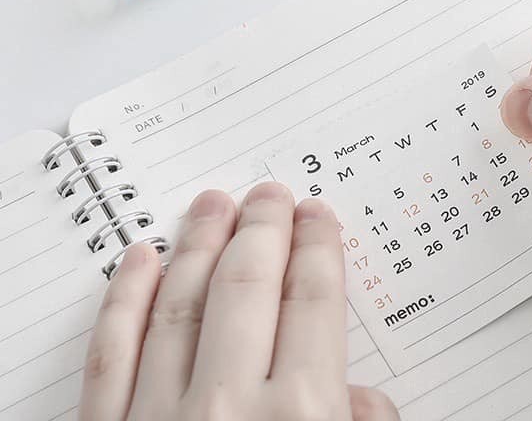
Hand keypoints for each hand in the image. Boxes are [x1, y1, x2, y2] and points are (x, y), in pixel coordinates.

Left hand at [78, 184, 398, 420]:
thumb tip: (361, 399)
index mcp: (302, 416)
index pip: (313, 302)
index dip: (317, 247)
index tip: (316, 214)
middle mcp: (230, 408)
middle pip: (249, 286)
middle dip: (264, 228)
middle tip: (270, 193)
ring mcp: (159, 420)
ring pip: (180, 305)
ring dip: (198, 244)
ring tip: (212, 203)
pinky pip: (110, 355)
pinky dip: (123, 301)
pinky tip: (139, 259)